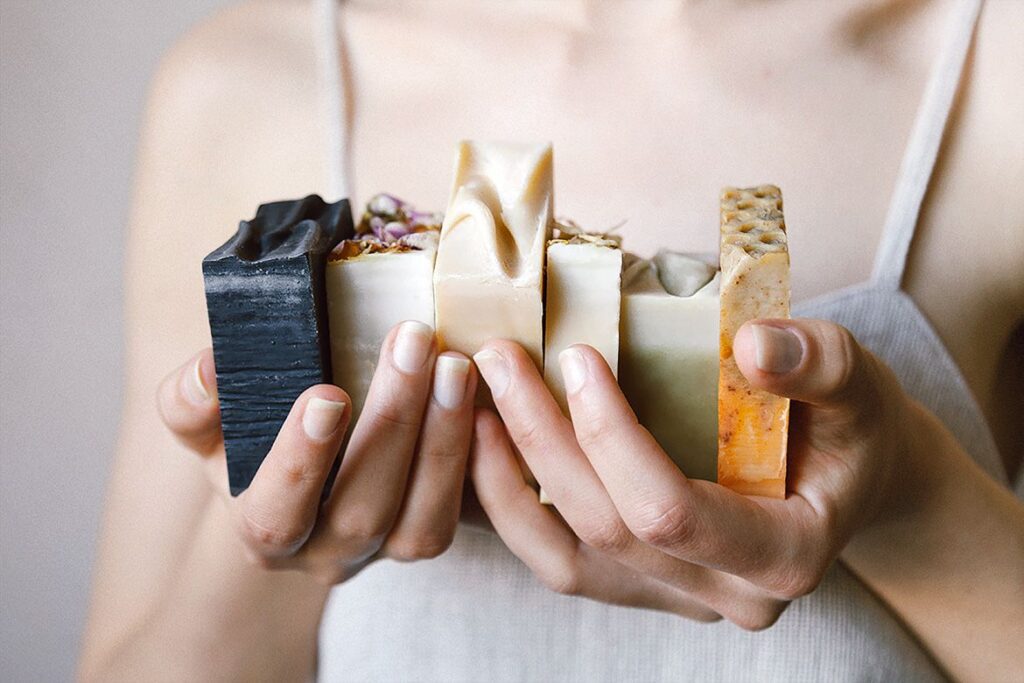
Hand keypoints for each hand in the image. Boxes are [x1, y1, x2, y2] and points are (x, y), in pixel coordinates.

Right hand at [157, 320, 476, 583]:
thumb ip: (192, 404)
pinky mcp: (430, 534)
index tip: (327, 395)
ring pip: (423, 523)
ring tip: (456, 366)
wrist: (299, 480)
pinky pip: (464, 515)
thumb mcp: (209, 425)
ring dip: (444, 441)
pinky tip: (485, 397)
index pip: (276, 514)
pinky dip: (477, 459)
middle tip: (413, 342)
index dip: (301, 462)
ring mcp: (385, 552)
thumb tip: (208, 371)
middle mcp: (326, 555)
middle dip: (393, 423)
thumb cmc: (251, 441)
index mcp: (265, 532)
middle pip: (363, 511)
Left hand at [469, 319, 911, 628]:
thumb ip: (818, 363)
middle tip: (498, 358)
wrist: (849, 476)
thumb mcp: (858, 381)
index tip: (575, 356)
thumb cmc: (851, 426)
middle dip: (541, 438)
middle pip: (606, 529)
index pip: (671, 511)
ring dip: (507, 481)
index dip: (611, 436)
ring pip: (566, 559)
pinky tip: (488, 446)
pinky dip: (515, 506)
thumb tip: (755, 346)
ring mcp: (676, 599)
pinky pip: (562, 559)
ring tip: (470, 404)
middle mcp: (725, 596)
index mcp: (784, 556)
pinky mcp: (642, 585)